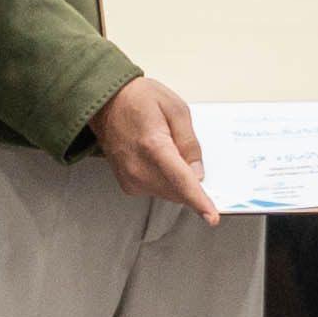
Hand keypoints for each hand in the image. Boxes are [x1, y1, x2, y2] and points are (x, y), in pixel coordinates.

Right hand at [94, 74, 213, 215]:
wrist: (106, 103)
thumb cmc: (138, 99)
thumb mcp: (175, 108)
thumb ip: (190, 142)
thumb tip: (198, 172)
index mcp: (153, 145)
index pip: (181, 181)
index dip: (199, 201)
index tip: (211, 217)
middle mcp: (138, 167)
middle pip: (179, 190)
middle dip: (191, 179)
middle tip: (182, 149)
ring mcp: (131, 178)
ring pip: (170, 193)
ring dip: (178, 180)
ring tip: (166, 148)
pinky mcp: (128, 185)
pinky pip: (158, 191)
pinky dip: (166, 181)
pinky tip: (158, 159)